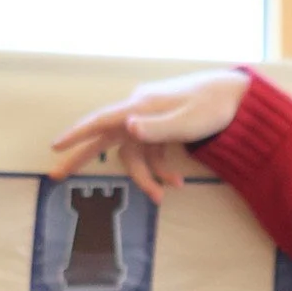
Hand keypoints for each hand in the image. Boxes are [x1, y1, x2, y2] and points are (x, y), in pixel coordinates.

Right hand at [50, 69, 250, 202]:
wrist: (236, 97)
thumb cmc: (212, 107)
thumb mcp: (186, 122)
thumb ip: (156, 128)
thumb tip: (127, 127)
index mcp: (140, 106)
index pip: (101, 120)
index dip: (77, 134)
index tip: (56, 146)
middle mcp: (139, 111)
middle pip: (104, 137)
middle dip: (82, 158)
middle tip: (56, 176)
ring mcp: (149, 119)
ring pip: (134, 153)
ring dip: (147, 175)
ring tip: (166, 193)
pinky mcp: (160, 127)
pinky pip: (151, 152)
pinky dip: (160, 168)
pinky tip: (176, 182)